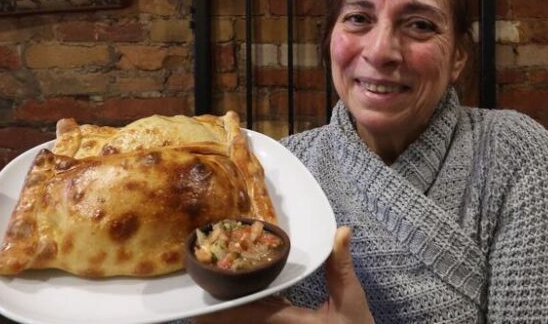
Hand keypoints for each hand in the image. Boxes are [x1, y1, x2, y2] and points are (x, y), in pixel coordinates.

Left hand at [194, 226, 372, 323]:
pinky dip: (243, 314)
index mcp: (289, 321)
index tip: (199, 305)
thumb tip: (341, 232)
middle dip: (215, 315)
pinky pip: (258, 321)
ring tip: (206, 301)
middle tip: (195, 298)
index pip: (247, 315)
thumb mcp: (352, 300)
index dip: (221, 311)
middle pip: (237, 322)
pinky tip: (237, 302)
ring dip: (227, 316)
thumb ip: (341, 267)